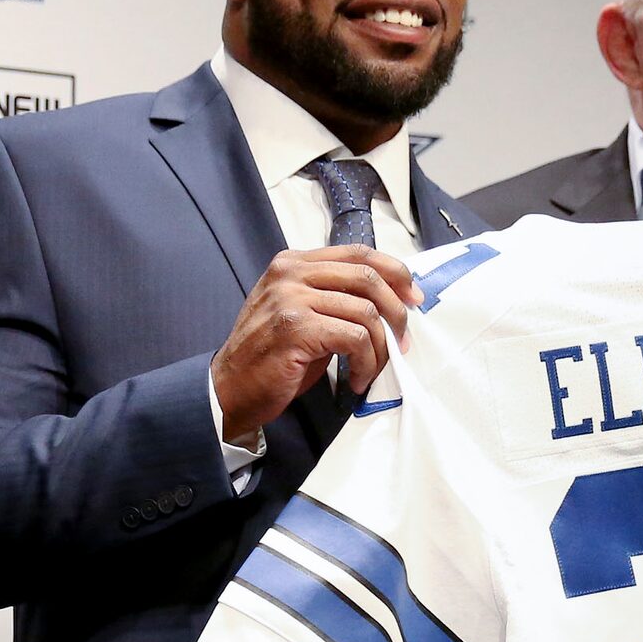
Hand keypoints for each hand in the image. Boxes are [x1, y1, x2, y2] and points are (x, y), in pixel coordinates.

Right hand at [210, 244, 419, 442]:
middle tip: (402, 341)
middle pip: (368, 277)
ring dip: (380, 347)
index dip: (395, 273)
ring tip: (372, 369)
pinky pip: (355, 338)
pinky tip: (356, 379)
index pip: (359, 253)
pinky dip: (366, 362)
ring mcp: (291, 298)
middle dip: (396, 311)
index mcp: (293, 263)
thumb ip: (334, 296)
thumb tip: (390, 300)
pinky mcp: (296, 328)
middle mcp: (290, 273)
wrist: (229, 388)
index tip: (413, 299)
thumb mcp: (301, 312)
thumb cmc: (270, 357)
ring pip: (365, 311)